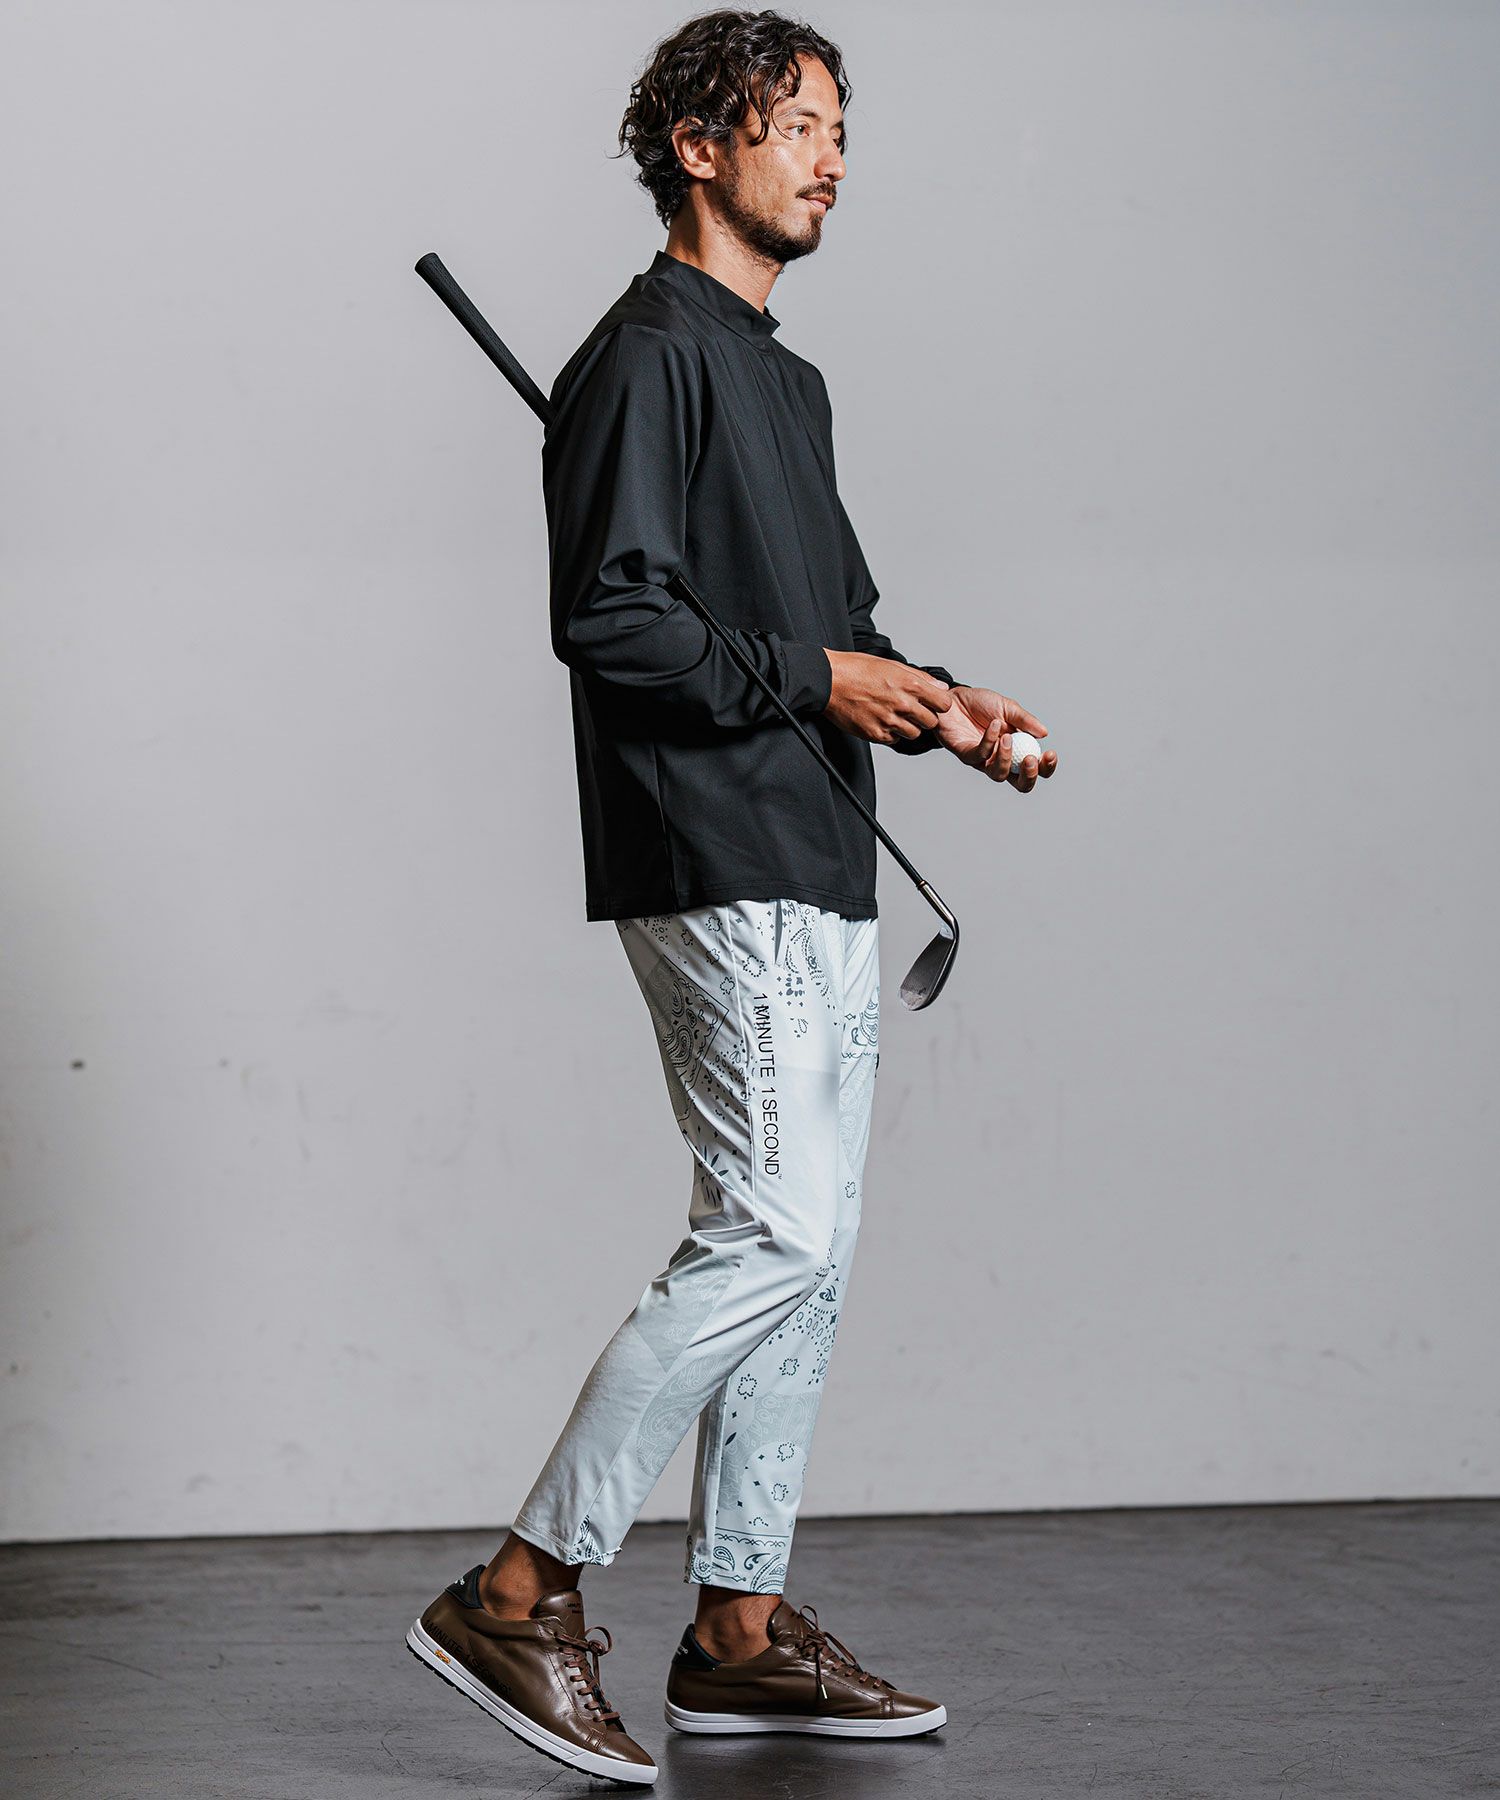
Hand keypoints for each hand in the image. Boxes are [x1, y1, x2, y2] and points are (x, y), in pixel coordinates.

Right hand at [822, 650, 954, 746]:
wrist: (828, 681)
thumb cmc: (856, 669)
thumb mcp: (892, 665)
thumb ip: (920, 678)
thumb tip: (939, 686)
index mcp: (909, 685)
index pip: (943, 704)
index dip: (938, 704)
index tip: (932, 703)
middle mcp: (902, 704)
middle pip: (931, 722)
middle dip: (924, 717)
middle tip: (910, 710)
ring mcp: (889, 721)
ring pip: (914, 733)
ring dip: (907, 726)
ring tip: (893, 714)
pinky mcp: (876, 734)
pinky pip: (894, 740)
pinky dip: (891, 733)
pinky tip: (881, 720)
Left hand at [935, 685, 1058, 788]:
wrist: (954, 699)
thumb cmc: (981, 704)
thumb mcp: (1008, 707)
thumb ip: (1025, 720)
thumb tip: (1044, 733)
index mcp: (1017, 750)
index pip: (1036, 768)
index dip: (1045, 767)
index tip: (1050, 753)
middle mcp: (1001, 760)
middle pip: (1021, 784)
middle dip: (1029, 775)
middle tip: (1031, 759)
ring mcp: (983, 761)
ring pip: (999, 775)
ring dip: (1006, 758)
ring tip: (1007, 737)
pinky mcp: (966, 755)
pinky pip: (980, 755)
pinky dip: (989, 740)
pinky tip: (994, 724)